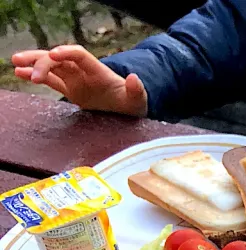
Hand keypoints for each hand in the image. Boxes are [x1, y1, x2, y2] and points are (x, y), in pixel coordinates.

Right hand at [11, 45, 147, 115]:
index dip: (66, 52)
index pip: (79, 55)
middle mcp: (83, 71)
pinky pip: (50, 81)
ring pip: (50, 67)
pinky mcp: (70, 89)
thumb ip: (136, 90)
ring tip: (15, 64)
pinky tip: (20, 74)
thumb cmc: (132, 103)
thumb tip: (134, 78)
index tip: (54, 54)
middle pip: (59, 59)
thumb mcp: (138, 99)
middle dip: (43, 61)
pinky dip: (35, 77)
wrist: (128, 109)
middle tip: (27, 67)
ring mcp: (75, 79)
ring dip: (33, 64)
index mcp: (97, 71)